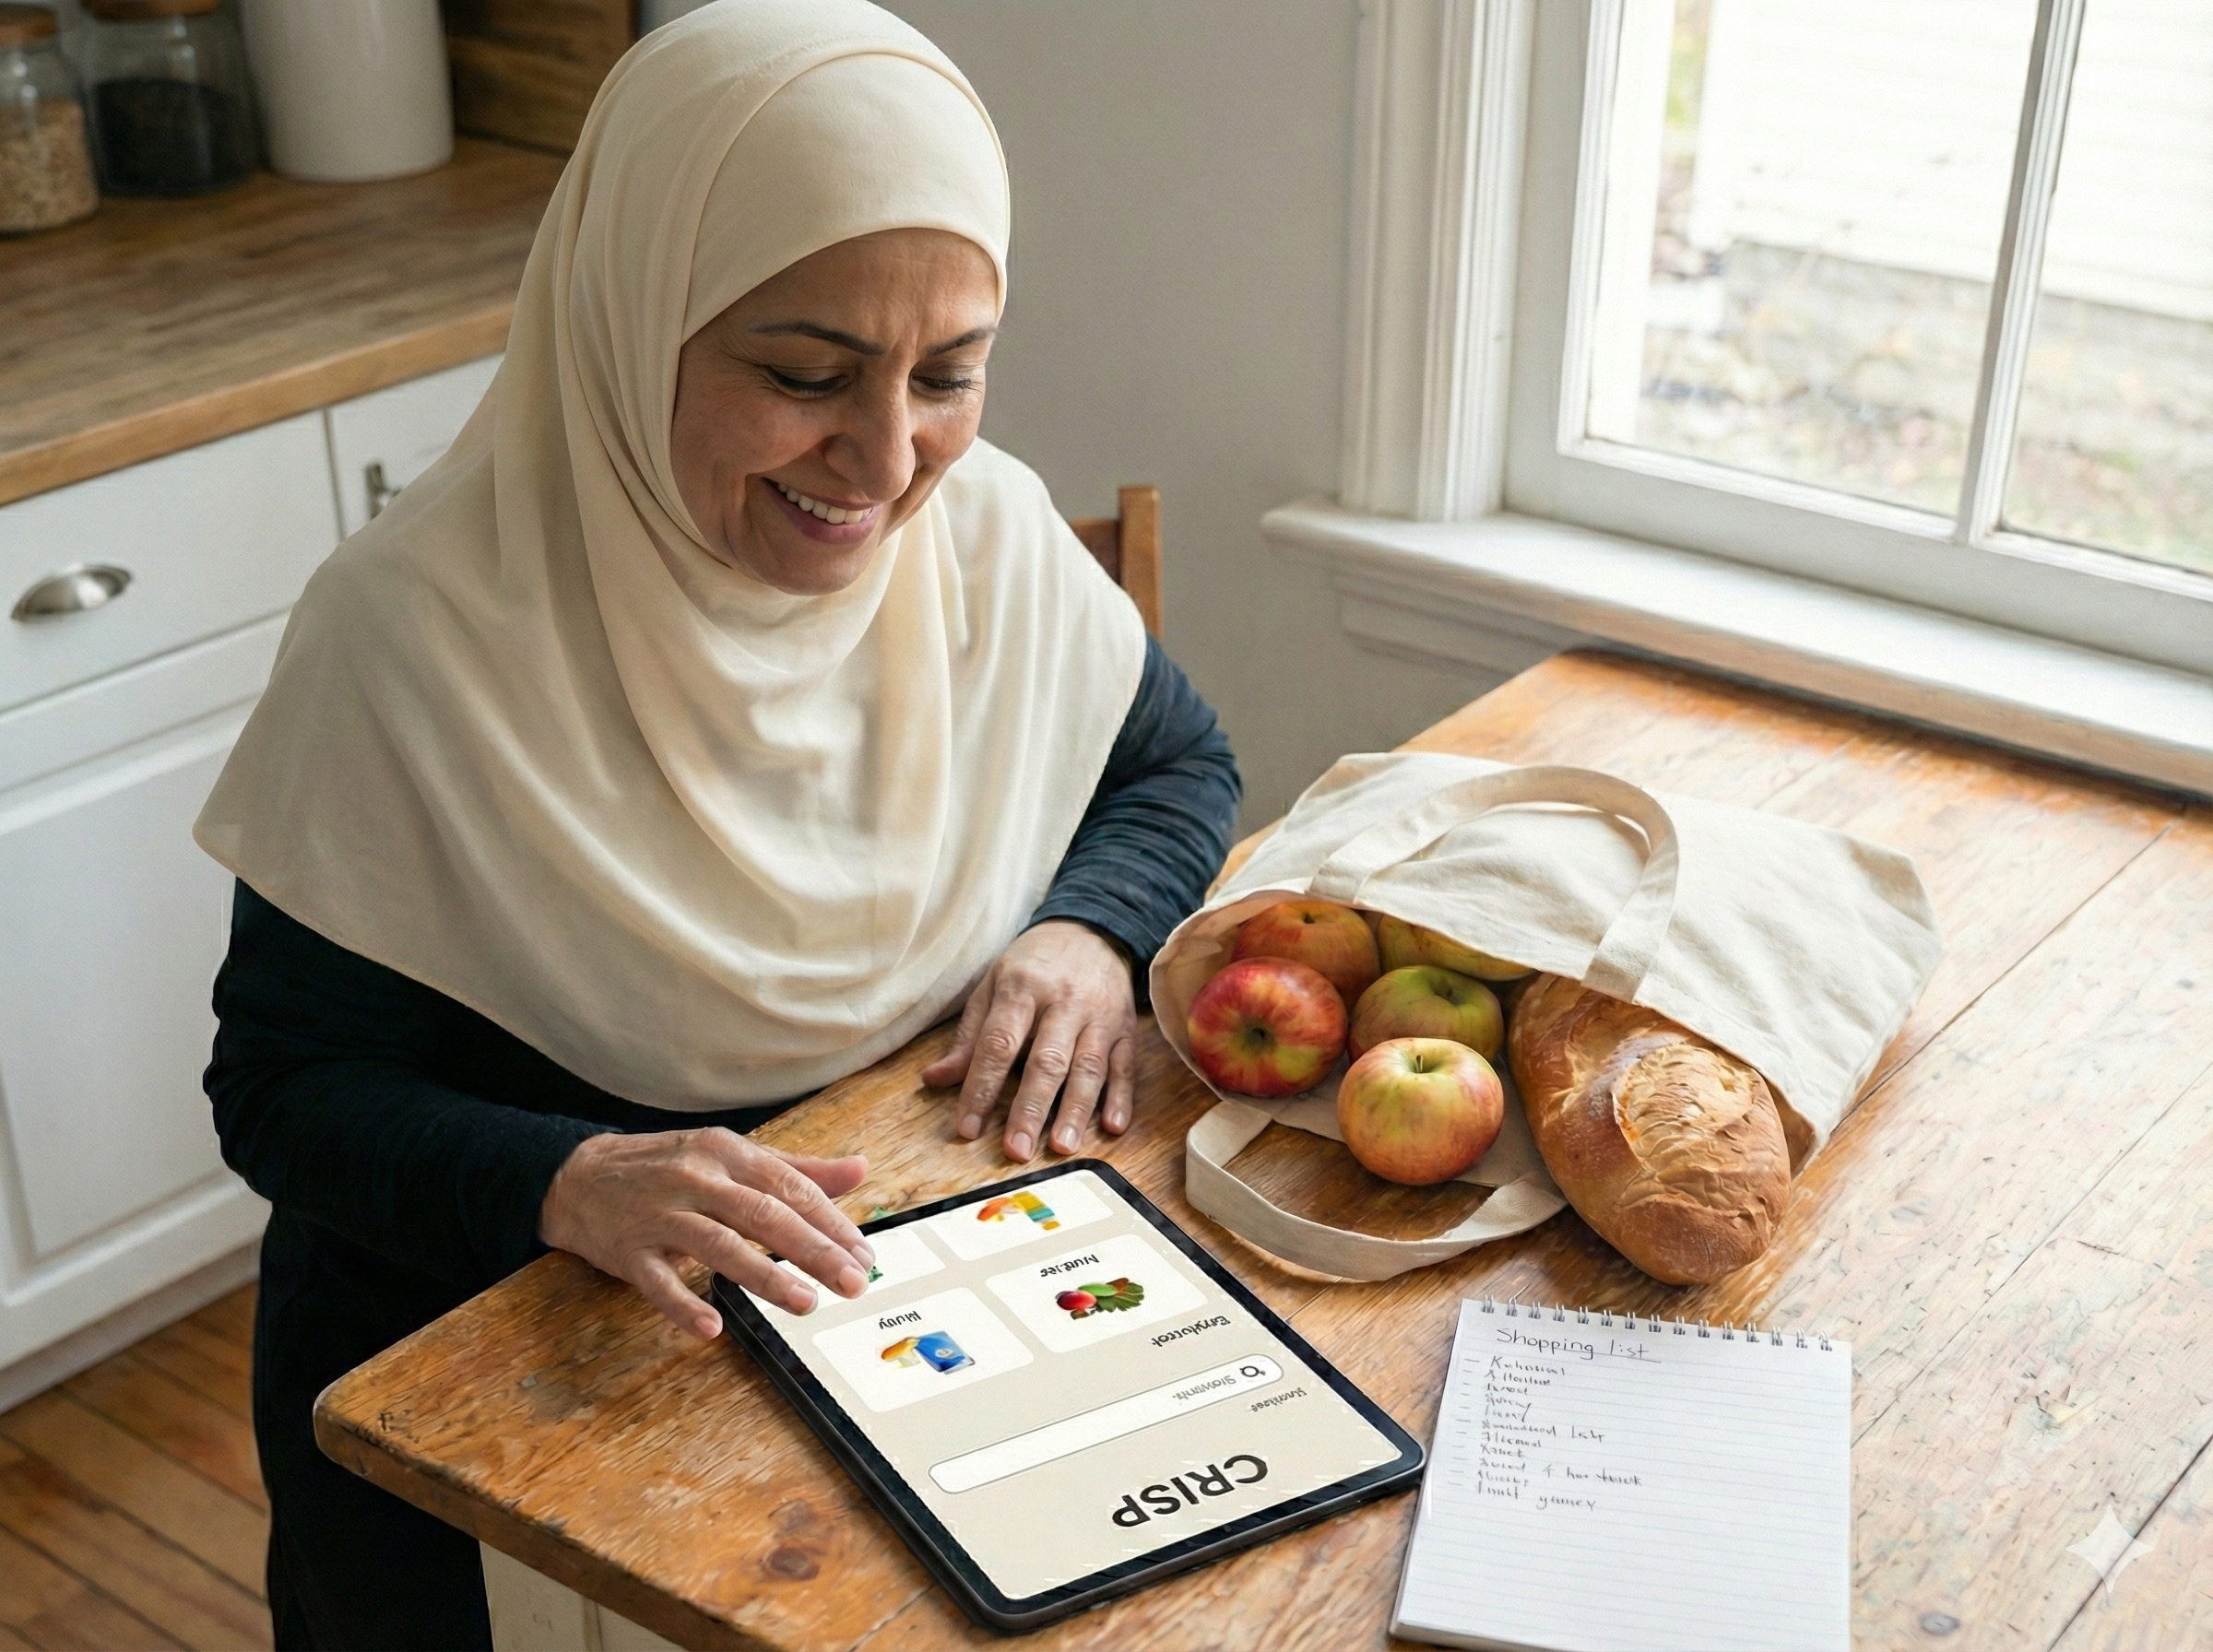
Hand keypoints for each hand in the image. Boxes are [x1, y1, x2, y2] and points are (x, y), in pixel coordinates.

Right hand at [538, 1129, 873, 1338]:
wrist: (578, 1175)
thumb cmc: (668, 1168)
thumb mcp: (730, 1157)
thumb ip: (795, 1169)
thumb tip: (860, 1171)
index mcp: (727, 1153)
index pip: (789, 1188)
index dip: (831, 1222)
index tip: (864, 1253)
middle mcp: (697, 1179)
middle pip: (763, 1215)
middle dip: (814, 1250)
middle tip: (852, 1282)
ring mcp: (660, 1215)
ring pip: (719, 1245)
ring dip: (764, 1275)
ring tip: (805, 1303)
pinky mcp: (627, 1251)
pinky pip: (657, 1282)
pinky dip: (683, 1305)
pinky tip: (712, 1327)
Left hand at [922, 920, 1138, 1160]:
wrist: (1092, 929)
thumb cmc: (1034, 965)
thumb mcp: (993, 986)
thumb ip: (968, 1037)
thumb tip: (934, 1080)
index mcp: (1022, 988)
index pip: (998, 1043)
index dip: (981, 1087)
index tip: (968, 1128)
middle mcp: (1064, 1002)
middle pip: (1047, 1061)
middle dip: (1031, 1108)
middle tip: (1017, 1150)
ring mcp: (1100, 1016)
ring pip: (1089, 1067)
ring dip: (1076, 1110)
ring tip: (1062, 1147)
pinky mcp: (1126, 1027)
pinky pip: (1125, 1066)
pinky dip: (1121, 1097)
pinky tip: (1112, 1127)